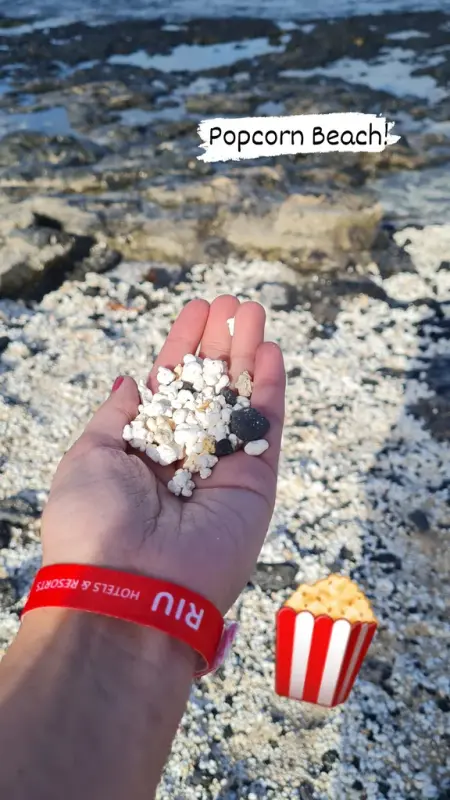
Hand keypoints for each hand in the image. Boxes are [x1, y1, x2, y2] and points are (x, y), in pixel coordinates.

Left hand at [41, 296, 284, 613]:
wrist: (128, 590)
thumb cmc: (92, 524)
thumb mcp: (88, 456)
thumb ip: (117, 417)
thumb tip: (130, 382)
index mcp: (144, 449)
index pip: (170, 386)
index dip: (183, 346)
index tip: (196, 310)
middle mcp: (185, 456)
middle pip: (209, 387)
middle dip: (220, 343)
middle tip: (232, 302)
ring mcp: (222, 468)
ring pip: (241, 400)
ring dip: (249, 354)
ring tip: (252, 311)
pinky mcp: (255, 483)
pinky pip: (267, 428)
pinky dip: (271, 390)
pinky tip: (270, 351)